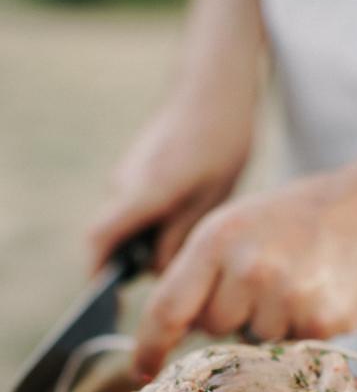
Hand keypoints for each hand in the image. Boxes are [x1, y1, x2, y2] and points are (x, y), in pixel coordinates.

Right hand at [88, 89, 251, 272]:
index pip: (101, 240)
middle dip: (135, 263)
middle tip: (176, 275)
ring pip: (126, 225)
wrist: (215, 89)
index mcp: (143, 192)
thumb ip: (180, 238)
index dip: (99, 274)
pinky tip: (186, 217)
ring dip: (148, 242)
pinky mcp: (134, 170)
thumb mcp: (211, 199)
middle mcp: (123, 183)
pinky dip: (152, 224)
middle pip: (113, 239)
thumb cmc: (221, 141)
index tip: (110, 302)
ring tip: (189, 238)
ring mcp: (126, 175)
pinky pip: (134, 209)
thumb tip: (156, 272)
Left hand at [134, 159, 356, 374]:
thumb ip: (202, 271)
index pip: (168, 308)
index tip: (140, 369)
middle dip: (230, 313)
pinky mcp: (319, 322)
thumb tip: (178, 328)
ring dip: (269, 322)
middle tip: (263, 281)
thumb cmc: (296, 218)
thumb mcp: (237, 225)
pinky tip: (318, 294)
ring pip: (254, 340)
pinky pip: (292, 346)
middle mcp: (247, 270)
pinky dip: (301, 328)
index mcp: (217, 240)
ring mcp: (286, 298)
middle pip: (213, 328)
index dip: (149, 344)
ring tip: (297, 282)